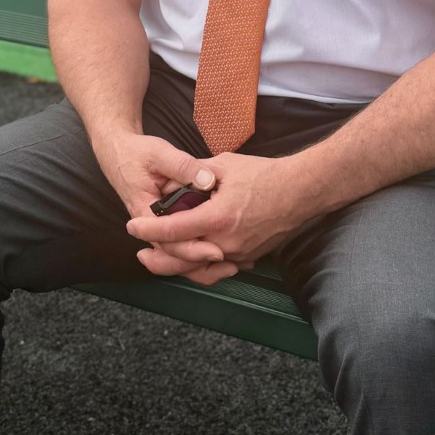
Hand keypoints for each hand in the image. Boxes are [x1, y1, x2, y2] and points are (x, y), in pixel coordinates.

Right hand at [91, 130, 230, 284]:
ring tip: (233, 266)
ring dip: (203, 263)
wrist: (119, 154)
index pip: (168, 242)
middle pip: (175, 256)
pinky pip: (182, 245)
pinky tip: (225, 254)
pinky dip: (200, 252)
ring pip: (179, 255)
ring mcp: (158, 228)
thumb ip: (183, 167)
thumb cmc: (137, 154)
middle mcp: (151, 227)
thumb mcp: (159, 154)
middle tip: (231, 265)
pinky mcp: (167, 224)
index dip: (193, 249)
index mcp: (146, 213)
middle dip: (203, 263)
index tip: (217, 251)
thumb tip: (208, 181)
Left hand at [124, 152, 312, 282]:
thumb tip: (173, 182)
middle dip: (157, 258)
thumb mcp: (225, 166)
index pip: (174, 229)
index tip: (132, 226)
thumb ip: (195, 175)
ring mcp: (239, 253)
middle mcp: (227, 241)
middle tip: (140, 253)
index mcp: (218, 217)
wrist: (302, 191)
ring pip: (200, 269)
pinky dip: (201, 265)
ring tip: (160, 258)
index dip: (149, 229)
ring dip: (178, 265)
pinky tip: (191, 257)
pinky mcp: (249, 257)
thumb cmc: (265, 175)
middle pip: (182, 259)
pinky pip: (219, 267)